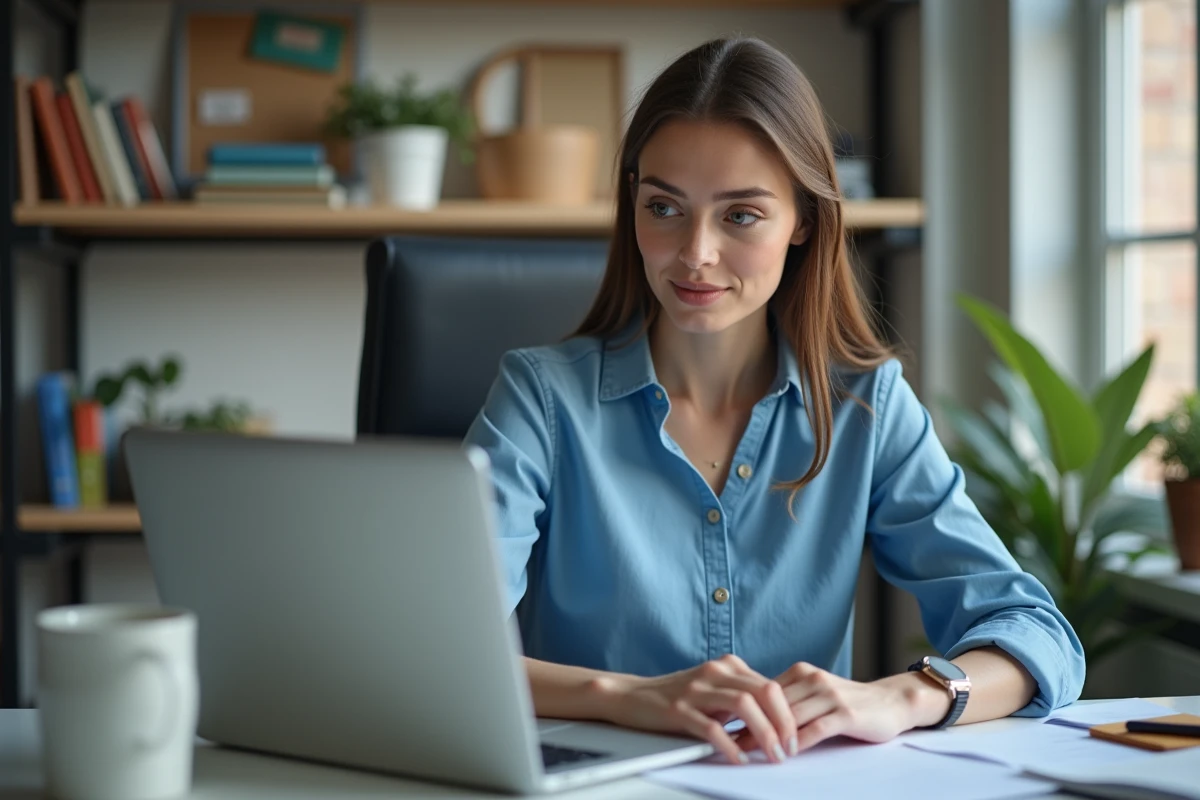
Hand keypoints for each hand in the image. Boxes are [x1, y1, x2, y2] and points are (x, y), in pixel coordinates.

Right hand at [597, 654, 798, 764]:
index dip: (789, 713)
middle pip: (764, 691)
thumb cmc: (677, 696)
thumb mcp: (713, 688)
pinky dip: (730, 745)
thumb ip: (741, 693)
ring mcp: (697, 690)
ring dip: (764, 733)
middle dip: (783, 723)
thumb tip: (777, 716)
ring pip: (744, 706)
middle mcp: (715, 673)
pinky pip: (712, 727)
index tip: (795, 737)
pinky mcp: (679, 709)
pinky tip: (738, 758)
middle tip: (789, 749)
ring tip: (771, 754)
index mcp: (728, 666)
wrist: (632, 695)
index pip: (771, 685)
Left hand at [732, 662, 949, 754]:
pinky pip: (816, 729)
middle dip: (747, 724)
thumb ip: (789, 700)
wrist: (891, 702)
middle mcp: (812, 679)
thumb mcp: (814, 694)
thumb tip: (751, 714)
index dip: (741, 708)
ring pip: (790, 717)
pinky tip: (784, 753)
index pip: (763, 691)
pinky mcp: (845, 714)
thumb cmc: (848, 702)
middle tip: (725, 740)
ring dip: (767, 736)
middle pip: (772, 704)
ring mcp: (829, 695)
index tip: (719, 721)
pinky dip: (797, 742)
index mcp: (800, 673)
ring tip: (746, 750)